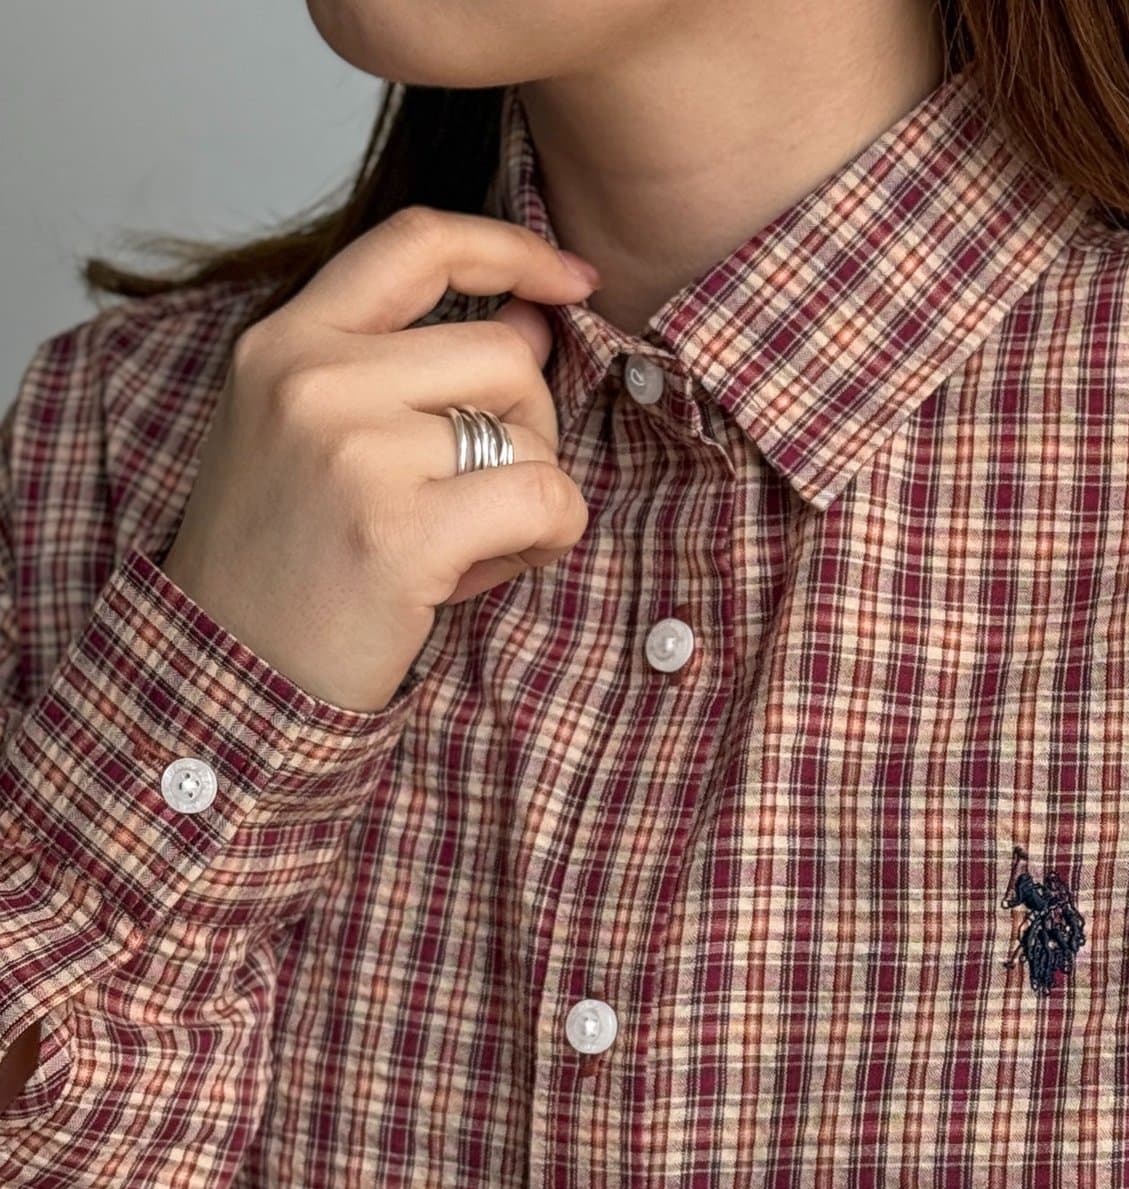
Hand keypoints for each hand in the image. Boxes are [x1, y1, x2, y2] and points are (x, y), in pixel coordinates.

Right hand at [159, 204, 598, 712]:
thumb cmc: (285, 562)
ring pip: (531, 432)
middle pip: (504, 354)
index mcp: (284, 342)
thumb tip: (535, 318)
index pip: (418, 243)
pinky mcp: (399, 529)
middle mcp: (312, 378)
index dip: (511, 250)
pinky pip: (545, 498)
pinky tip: (493, 567)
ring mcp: (353, 451)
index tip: (568, 282)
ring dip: (533, 492)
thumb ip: (408, 372)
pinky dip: (548, 536)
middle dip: (530, 427)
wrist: (227, 674)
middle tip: (487, 493)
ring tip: (473, 542)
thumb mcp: (313, 437)